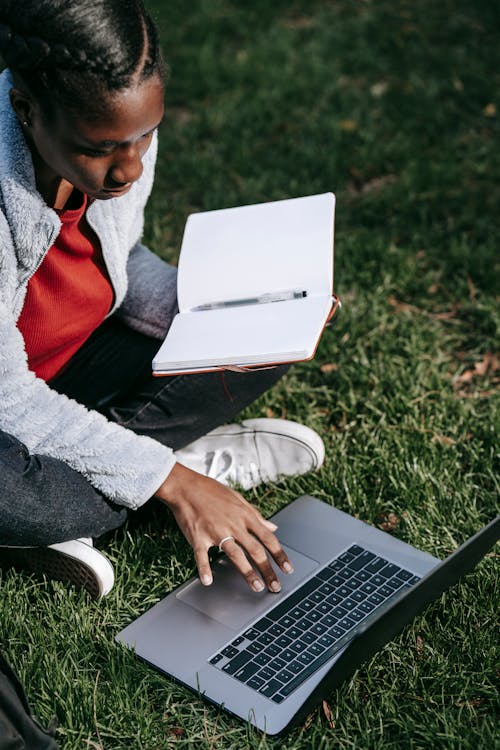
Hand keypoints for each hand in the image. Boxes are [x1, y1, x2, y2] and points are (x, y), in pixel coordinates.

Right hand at [155, 462, 293, 591]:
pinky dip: (204, 569)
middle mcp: (234, 524)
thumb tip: (272, 527)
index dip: (279, 555)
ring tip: (257, 586)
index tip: (287, 568)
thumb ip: (256, 515)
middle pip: (255, 550)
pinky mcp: (198, 537)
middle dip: (267, 569)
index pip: (268, 538)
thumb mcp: (238, 499)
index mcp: (245, 515)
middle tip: (275, 586)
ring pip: (235, 555)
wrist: (186, 486)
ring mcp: (216, 531)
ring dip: (248, 572)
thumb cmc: (211, 491)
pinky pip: (202, 556)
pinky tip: (208, 581)